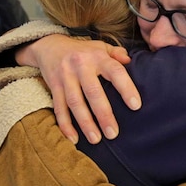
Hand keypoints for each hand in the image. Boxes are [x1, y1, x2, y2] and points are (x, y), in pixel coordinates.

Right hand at [15, 35, 139, 144]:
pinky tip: (74, 139)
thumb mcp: (100, 47)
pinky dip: (65, 125)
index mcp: (97, 57)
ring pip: (75, 103)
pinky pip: (59, 108)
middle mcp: (80, 66)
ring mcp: (65, 77)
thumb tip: (129, 61)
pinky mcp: (53, 87)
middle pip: (93, 92)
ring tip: (96, 139)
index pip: (115, 72)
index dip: (126, 88)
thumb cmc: (83, 51)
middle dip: (103, 114)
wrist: (49, 46)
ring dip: (85, 123)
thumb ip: (117, 54)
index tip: (136, 106)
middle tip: (113, 134)